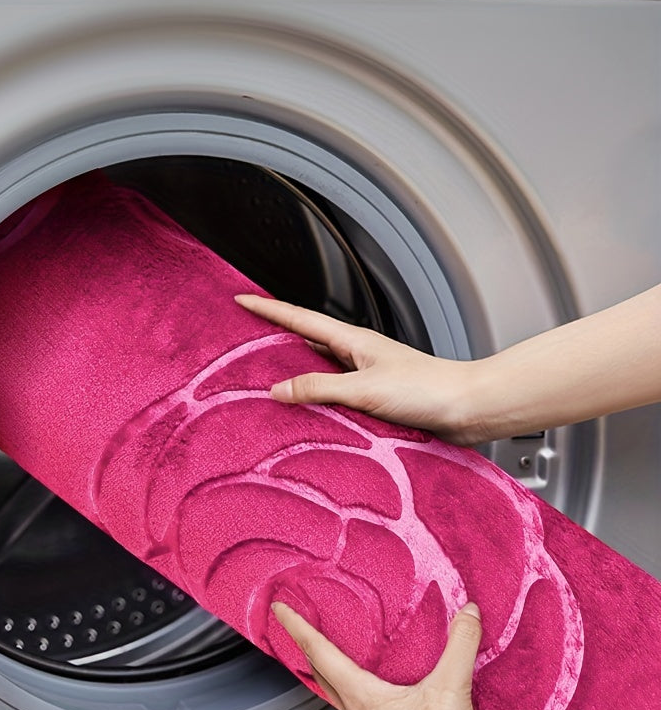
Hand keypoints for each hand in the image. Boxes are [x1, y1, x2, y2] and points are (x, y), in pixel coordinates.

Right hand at [237, 285, 660, 444]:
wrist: (468, 409)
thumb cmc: (428, 390)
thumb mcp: (365, 388)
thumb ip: (320, 388)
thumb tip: (279, 390)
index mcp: (353, 341)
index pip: (300, 318)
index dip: (269, 309)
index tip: (242, 299)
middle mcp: (357, 355)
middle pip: (306, 338)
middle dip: (275, 335)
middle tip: (245, 336)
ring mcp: (366, 375)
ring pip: (319, 366)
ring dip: (294, 368)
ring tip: (265, 374)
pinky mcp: (375, 398)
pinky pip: (333, 391)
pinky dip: (314, 396)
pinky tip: (307, 410)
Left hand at [272, 601, 529, 709]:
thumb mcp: (450, 689)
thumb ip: (460, 645)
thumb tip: (466, 614)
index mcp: (362, 698)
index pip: (318, 653)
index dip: (297, 627)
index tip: (280, 609)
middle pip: (318, 673)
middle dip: (304, 647)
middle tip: (295, 625)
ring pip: (335, 691)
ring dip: (325, 668)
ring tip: (325, 649)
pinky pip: (356, 705)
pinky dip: (350, 686)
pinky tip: (369, 685)